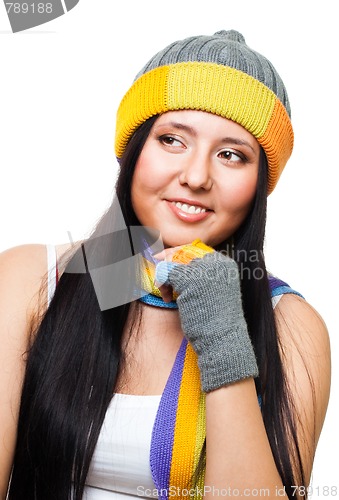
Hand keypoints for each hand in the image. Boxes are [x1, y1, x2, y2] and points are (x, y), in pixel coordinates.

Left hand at [155, 249, 258, 391]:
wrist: (222, 340)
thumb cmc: (215, 321)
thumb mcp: (213, 291)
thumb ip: (201, 276)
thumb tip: (177, 264)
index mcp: (225, 264)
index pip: (196, 249)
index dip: (178, 253)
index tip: (165, 258)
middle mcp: (216, 262)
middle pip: (183, 251)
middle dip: (168, 259)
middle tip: (157, 265)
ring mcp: (203, 269)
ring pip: (173, 261)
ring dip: (165, 277)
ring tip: (168, 293)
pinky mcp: (189, 280)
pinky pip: (166, 272)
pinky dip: (162, 283)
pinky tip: (167, 297)